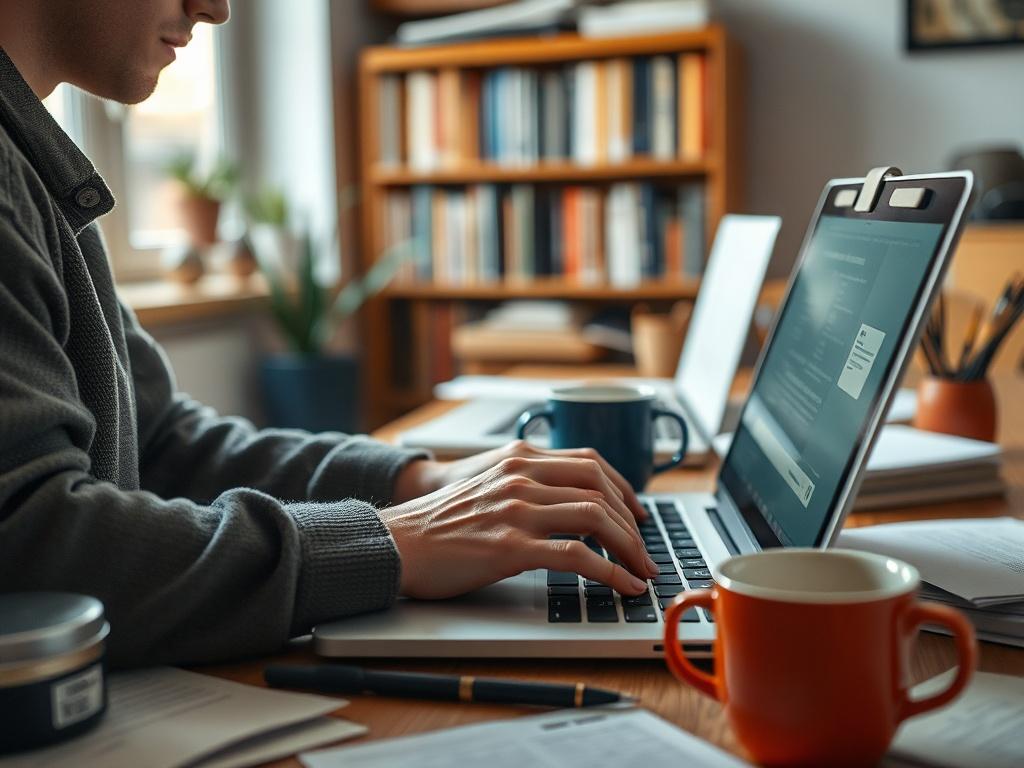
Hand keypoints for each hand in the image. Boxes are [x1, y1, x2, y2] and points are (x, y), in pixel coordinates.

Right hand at [379, 454, 659, 599]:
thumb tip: (569, 504)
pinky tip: (623, 585)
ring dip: (629, 547)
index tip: (637, 512)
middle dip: (633, 522)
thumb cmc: (438, 521)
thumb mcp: (487, 484)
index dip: (623, 488)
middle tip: (644, 549)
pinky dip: (610, 572)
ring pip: (596, 518)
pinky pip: (577, 556)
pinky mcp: (511, 546)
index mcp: (518, 458)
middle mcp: (521, 476)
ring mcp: (517, 509)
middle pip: (599, 489)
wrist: (395, 541)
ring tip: (641, 570)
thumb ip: (525, 484)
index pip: (590, 462)